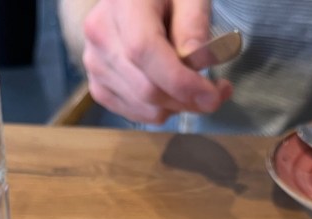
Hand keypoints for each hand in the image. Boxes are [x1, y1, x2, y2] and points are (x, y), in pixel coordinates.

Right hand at [81, 0, 232, 123]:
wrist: (136, 0)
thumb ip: (194, 24)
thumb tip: (197, 62)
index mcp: (123, 5)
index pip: (145, 51)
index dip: (180, 81)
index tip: (212, 94)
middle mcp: (100, 36)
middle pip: (146, 88)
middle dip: (188, 100)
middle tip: (217, 93)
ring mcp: (95, 63)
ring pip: (144, 107)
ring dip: (178, 107)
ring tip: (197, 87)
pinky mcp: (97, 85)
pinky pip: (134, 113)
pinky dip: (161, 111)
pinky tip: (174, 92)